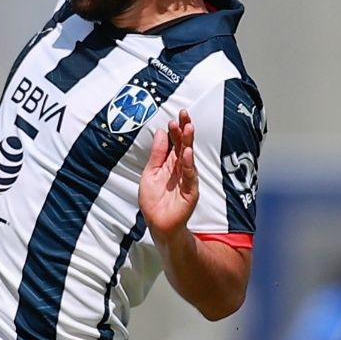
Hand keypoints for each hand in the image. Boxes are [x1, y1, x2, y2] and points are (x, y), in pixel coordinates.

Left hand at [139, 109, 198, 238]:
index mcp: (170, 163)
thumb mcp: (150, 173)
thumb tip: (160, 133)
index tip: (174, 118)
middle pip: (184, 145)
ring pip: (189, 157)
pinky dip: (188, 164)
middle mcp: (180, 169)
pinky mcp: (190, 191)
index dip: (175, 130)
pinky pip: (190, 175)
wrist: (158, 224)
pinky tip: (187, 153)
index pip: (175, 142)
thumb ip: (156, 154)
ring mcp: (186, 179)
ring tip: (188, 128)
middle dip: (185, 130)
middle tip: (185, 115)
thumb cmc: (154, 201)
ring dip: (188, 142)